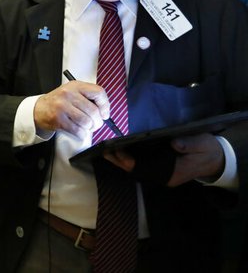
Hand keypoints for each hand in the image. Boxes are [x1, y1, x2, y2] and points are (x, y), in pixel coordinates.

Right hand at [33, 80, 109, 139]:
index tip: (104, 113)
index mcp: (75, 86)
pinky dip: (82, 134)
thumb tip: (104, 112)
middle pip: (94, 111)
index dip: (105, 105)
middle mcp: (69, 94)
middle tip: (95, 124)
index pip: (98, 92)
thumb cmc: (59, 101)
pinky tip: (79, 132)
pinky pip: (78, 130)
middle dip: (98, 121)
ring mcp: (62, 106)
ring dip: (89, 128)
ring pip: (86, 121)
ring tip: (86, 127)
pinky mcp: (58, 119)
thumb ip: (88, 97)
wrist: (39, 109)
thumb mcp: (73, 92)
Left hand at [103, 133, 224, 186]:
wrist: (216, 159)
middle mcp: (163, 177)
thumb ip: (189, 144)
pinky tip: (120, 151)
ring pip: (137, 170)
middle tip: (103, 150)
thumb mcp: (201, 144)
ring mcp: (161, 175)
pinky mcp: (161, 169)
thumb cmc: (207, 150)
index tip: (116, 151)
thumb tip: (174, 143)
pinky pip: (142, 166)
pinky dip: (130, 160)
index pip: (145, 168)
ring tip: (107, 150)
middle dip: (119, 161)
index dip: (129, 160)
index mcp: (171, 173)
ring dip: (121, 161)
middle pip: (136, 171)